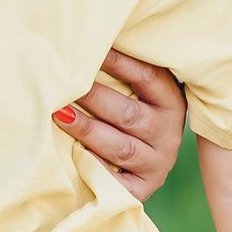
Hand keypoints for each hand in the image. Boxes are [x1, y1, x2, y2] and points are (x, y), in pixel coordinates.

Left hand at [52, 48, 184, 198]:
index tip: (88, 49)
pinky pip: (117, 182)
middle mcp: (168, 133)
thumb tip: (84, 42)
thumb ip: (123, 72)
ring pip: (120, 147)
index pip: (146, 77)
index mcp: (171, 101)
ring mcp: (157, 163)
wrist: (149, 159)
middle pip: (129, 114)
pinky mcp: (142, 189)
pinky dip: (95, 168)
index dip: (118, 63)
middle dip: (94, 98)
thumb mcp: (140, 91)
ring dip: (88, 130)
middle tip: (64, 83)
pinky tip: (73, 155)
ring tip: (60, 115)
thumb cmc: (133, 111)